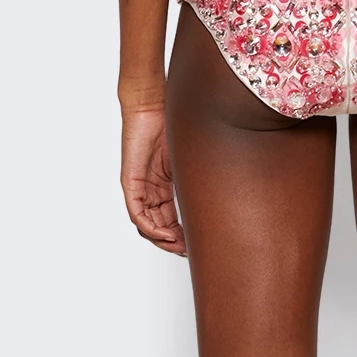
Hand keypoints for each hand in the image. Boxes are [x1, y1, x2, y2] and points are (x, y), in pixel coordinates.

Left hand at [120, 105, 185, 255]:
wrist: (152, 104)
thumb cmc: (171, 124)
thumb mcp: (191, 161)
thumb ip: (199, 181)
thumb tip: (225, 195)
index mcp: (163, 188)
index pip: (170, 220)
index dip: (183, 236)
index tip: (197, 244)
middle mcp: (149, 191)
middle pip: (158, 228)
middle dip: (174, 243)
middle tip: (189, 251)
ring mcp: (139, 188)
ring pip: (147, 226)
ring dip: (163, 240)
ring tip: (179, 246)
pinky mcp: (130, 183)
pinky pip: (137, 215)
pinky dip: (151, 229)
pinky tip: (166, 235)